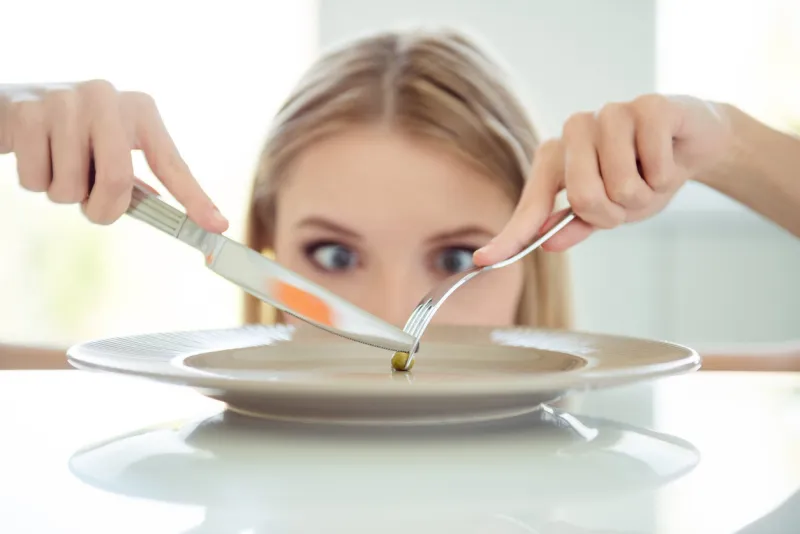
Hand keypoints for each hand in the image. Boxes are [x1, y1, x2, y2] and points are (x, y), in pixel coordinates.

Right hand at [0, 80, 227, 231]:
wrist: (13, 105)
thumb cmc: (77, 137)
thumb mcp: (112, 148)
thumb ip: (137, 181)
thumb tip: (170, 218)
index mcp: (140, 109)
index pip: (171, 163)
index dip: (195, 198)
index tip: (218, 226)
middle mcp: (108, 98)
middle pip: (118, 181)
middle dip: (104, 208)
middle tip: (92, 205)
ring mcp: (65, 102)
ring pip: (70, 187)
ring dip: (63, 194)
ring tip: (58, 165)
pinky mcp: (27, 113)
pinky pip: (36, 180)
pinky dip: (35, 182)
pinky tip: (34, 155)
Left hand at [474, 94, 733, 263]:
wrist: (692, 143)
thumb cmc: (641, 175)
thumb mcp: (606, 210)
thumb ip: (573, 224)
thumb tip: (545, 243)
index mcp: (555, 158)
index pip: (531, 203)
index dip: (510, 235)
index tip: (483, 261)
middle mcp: (574, 130)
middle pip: (584, 197)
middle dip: (615, 213)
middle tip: (630, 200)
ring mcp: (610, 113)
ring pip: (622, 185)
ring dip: (646, 194)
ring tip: (651, 177)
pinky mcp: (648, 105)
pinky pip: (655, 164)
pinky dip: (667, 175)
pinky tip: (668, 158)